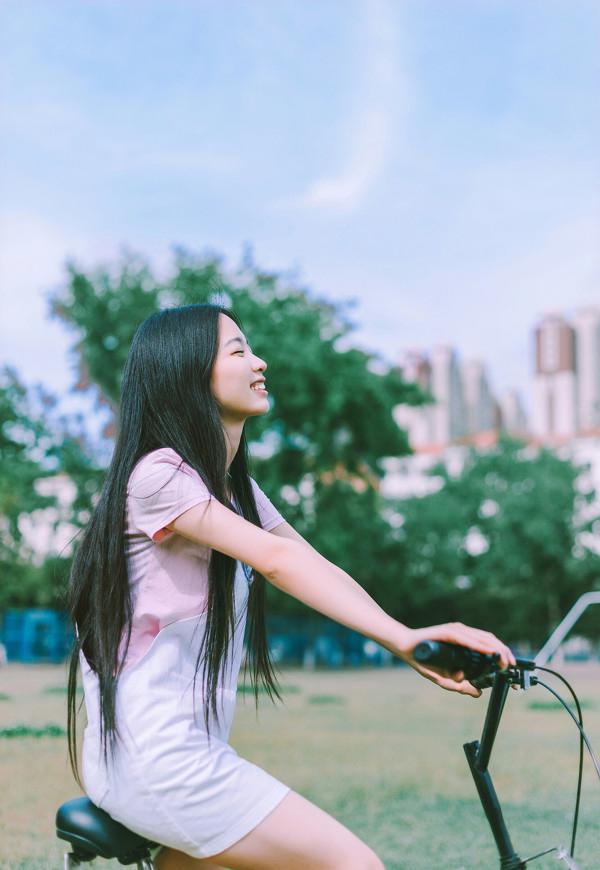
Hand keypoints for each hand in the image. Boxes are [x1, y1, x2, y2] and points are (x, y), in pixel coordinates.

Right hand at [390, 621, 515, 697]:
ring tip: (506, 661)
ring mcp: (456, 632)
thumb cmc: (424, 660)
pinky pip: (468, 639)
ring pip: (483, 638)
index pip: (489, 647)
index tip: (512, 672)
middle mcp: (463, 634)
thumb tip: (478, 693)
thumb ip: (461, 685)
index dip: (502, 658)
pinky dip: (481, 645)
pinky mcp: (448, 632)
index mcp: (465, 643)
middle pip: (490, 641)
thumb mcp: (445, 679)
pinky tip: (491, 652)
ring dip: (497, 650)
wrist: (405, 648)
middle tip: (513, 669)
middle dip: (505, 654)